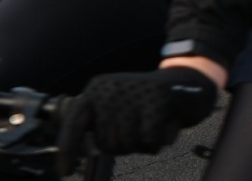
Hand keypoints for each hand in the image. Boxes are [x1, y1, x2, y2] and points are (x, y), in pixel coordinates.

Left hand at [57, 67, 218, 168]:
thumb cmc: (147, 100)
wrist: (187, 81)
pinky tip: (164, 124)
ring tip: (150, 124)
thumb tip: (79, 149)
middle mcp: (112, 89)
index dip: (67, 149)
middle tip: (136, 128)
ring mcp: (134, 94)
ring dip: (141, 143)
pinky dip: (158, 140)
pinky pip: (149, 142)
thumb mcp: (116, 104)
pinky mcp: (157, 102)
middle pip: (104, 143)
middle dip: (121, 145)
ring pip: (127, 144)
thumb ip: (97, 122)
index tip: (64, 171)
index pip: (74, 122)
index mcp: (98, 89)